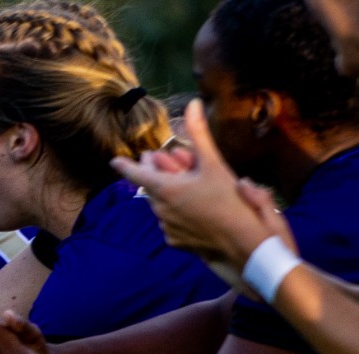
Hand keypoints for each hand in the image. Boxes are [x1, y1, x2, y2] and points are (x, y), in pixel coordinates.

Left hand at [113, 100, 282, 274]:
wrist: (243, 245)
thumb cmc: (229, 201)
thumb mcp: (215, 164)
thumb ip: (199, 134)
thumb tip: (192, 103)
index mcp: (165, 189)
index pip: (137, 174)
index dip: (125, 166)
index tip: (115, 161)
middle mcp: (160, 210)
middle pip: (150, 186)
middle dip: (156, 172)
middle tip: (163, 159)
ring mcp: (166, 228)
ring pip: (160, 204)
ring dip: (167, 192)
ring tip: (185, 183)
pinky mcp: (175, 242)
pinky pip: (170, 222)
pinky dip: (176, 211)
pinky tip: (194, 208)